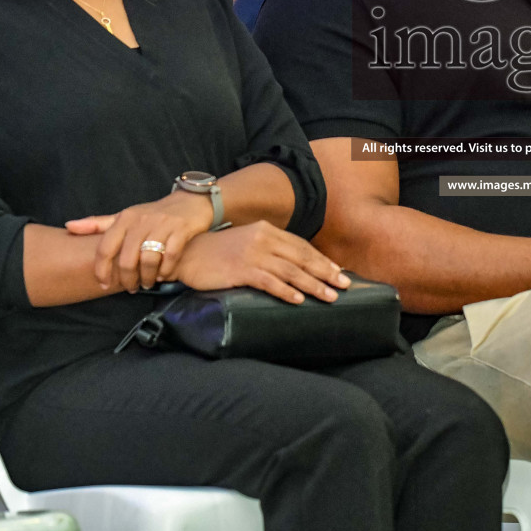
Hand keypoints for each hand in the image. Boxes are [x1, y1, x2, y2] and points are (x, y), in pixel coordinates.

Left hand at [67, 189, 215, 292]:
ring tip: (147, 283)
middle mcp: (141, 220)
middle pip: (127, 259)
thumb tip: (68, 226)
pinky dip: (166, 270)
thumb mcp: (125, 217)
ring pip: (148, 259)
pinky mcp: (181, 229)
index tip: (103, 284)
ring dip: (147, 277)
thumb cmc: (152, 214)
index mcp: (124, 218)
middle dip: (127, 279)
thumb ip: (98, 224)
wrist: (190, 202)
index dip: (101, 270)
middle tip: (131, 288)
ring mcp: (162, 224)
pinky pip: (170, 256)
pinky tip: (164, 275)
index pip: (105, 248)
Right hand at [174, 220, 351, 303]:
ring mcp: (252, 253)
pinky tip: (298, 300)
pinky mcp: (240, 269)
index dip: (322, 260)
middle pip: (301, 258)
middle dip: (325, 273)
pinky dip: (286, 290)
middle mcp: (262, 239)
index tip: (338, 272)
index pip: (301, 246)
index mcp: (266, 231)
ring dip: (312, 285)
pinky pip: (268, 281)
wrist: (186, 253)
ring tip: (329, 297)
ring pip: (290, 270)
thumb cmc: (218, 252)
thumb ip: (268, 251)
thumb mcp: (247, 243)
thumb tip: (293, 268)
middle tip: (344, 286)